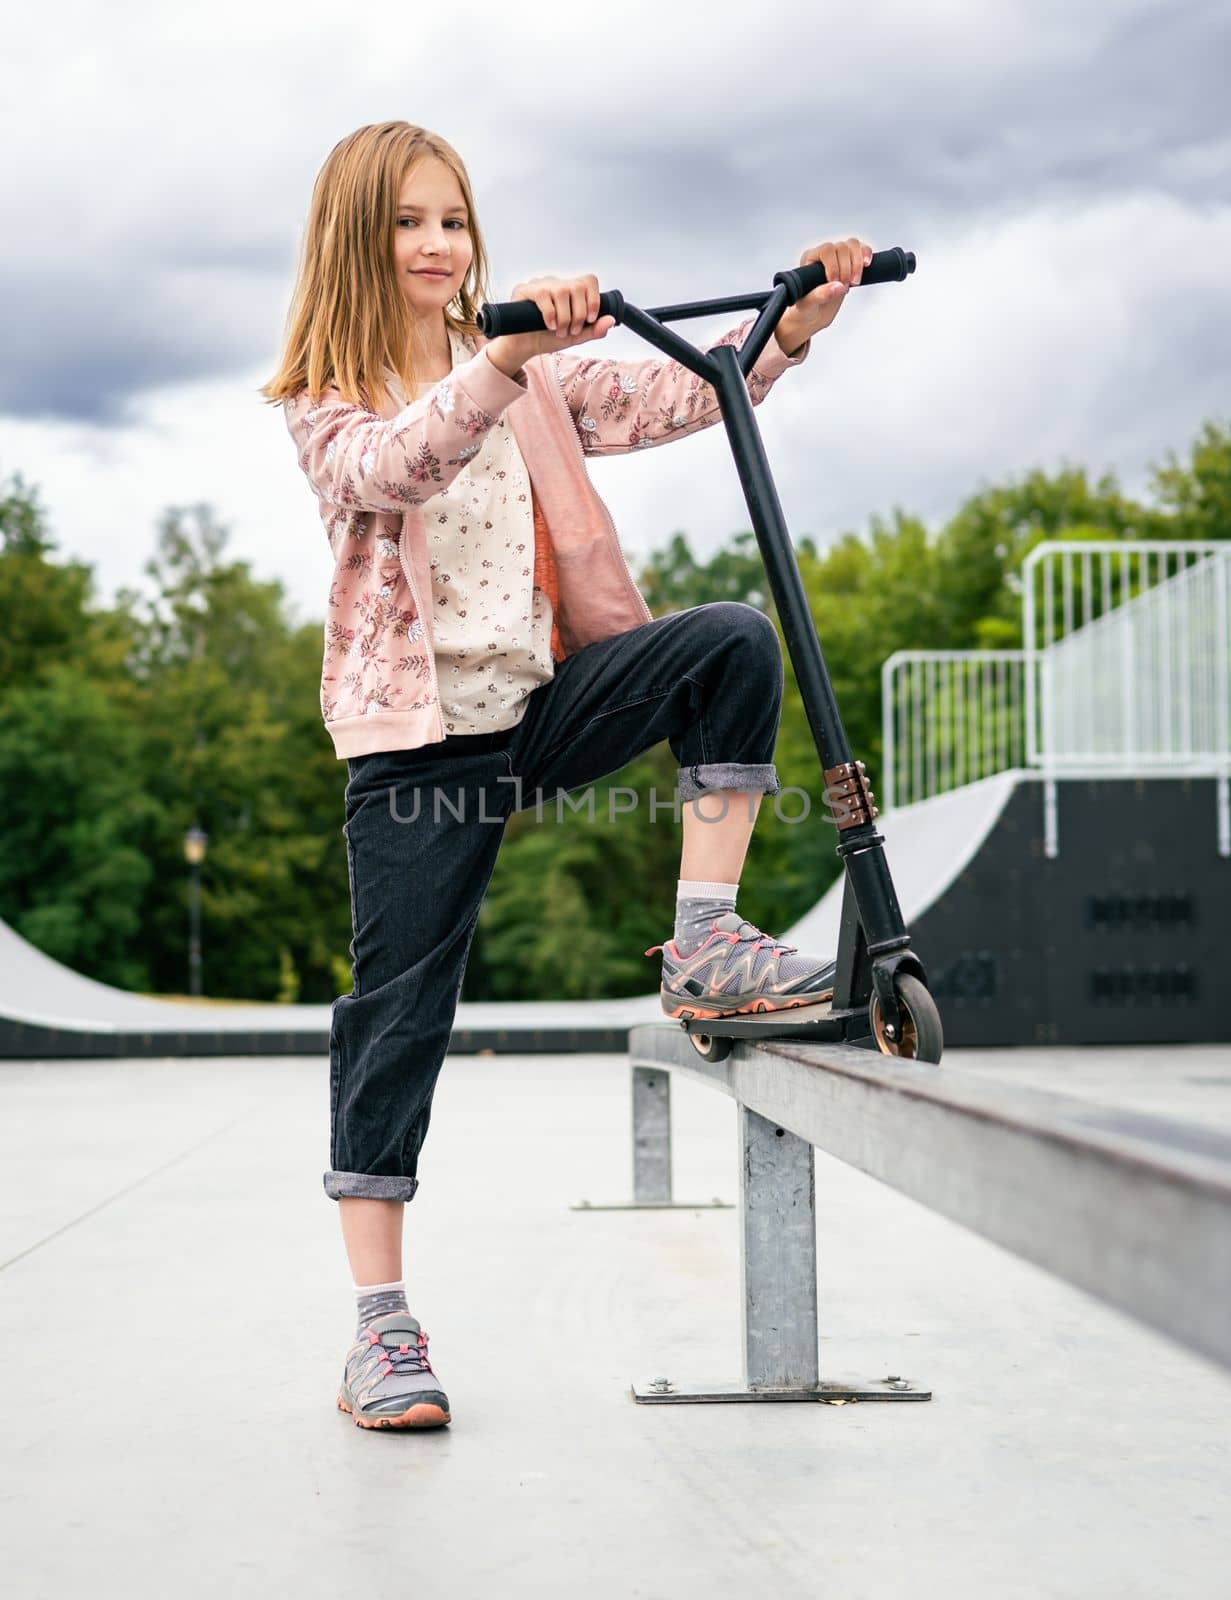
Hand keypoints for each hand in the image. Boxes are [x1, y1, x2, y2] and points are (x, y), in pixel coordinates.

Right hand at [485, 274, 615, 376]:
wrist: (524, 346)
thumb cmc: (548, 338)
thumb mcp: (575, 337)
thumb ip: (593, 330)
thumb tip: (611, 320)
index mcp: (570, 291)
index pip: (589, 281)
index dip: (593, 300)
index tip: (590, 320)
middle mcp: (557, 283)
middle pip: (577, 286)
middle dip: (579, 313)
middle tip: (572, 330)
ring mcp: (541, 284)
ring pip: (561, 290)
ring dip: (564, 317)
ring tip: (559, 331)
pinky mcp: (525, 289)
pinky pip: (543, 294)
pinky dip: (550, 313)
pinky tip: (549, 325)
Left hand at [774, 238, 873, 356]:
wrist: (812, 316)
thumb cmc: (804, 310)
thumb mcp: (807, 305)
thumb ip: (820, 295)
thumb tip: (838, 286)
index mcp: (809, 259)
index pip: (826, 250)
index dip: (834, 265)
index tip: (835, 282)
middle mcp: (823, 255)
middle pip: (842, 247)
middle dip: (847, 269)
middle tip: (844, 287)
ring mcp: (837, 258)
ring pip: (853, 245)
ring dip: (858, 263)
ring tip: (854, 281)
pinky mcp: (850, 263)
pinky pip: (861, 250)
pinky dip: (866, 254)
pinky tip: (867, 264)